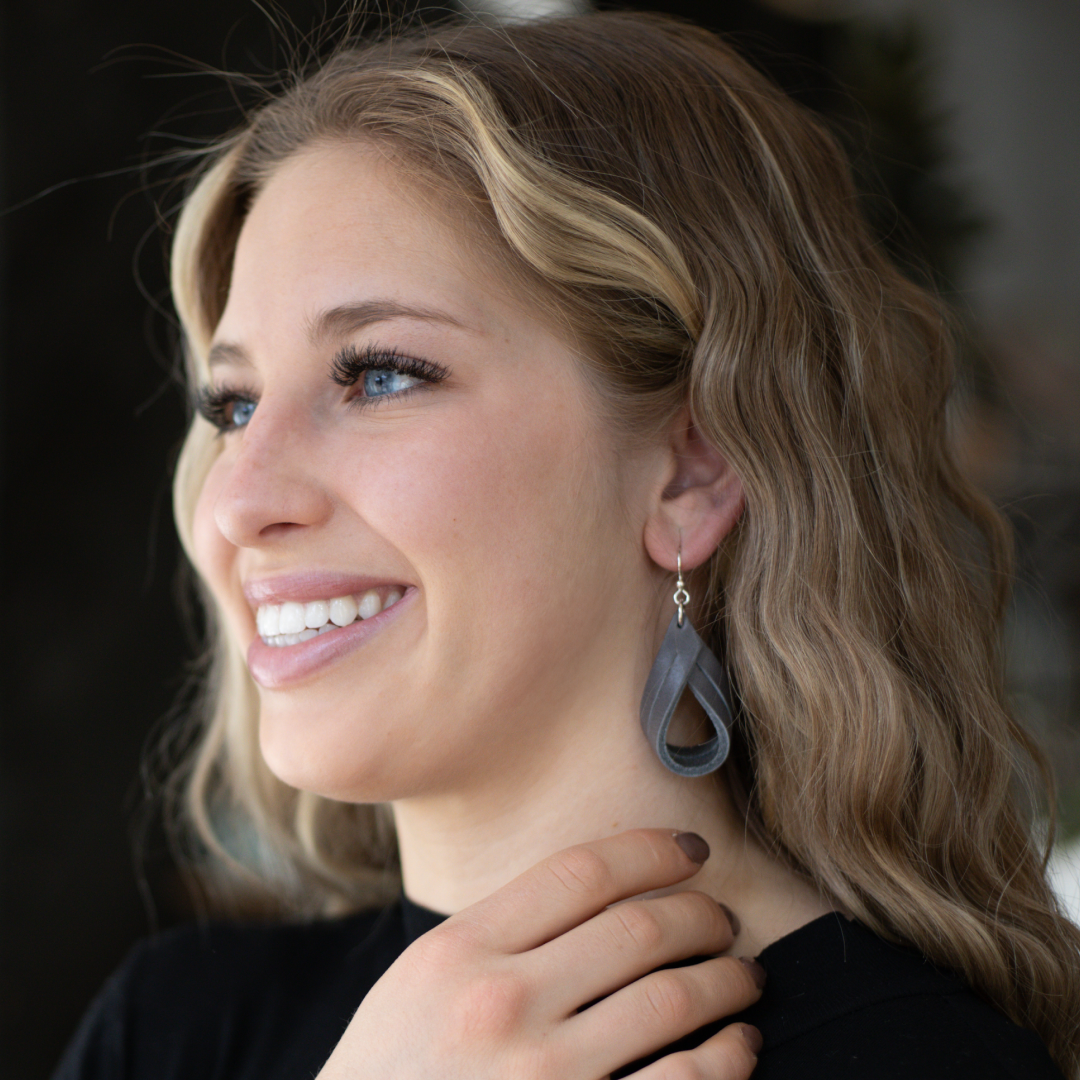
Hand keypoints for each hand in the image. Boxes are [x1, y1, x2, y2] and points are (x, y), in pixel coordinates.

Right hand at [317, 828, 763, 1079]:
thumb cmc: (392, 1071)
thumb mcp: (421, 982)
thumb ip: (498, 934)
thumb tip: (600, 893)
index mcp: (461, 951)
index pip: (581, 872)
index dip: (652, 850)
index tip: (691, 849)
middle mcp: (503, 1004)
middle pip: (639, 929)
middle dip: (702, 916)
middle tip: (723, 919)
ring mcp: (545, 1077)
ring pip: (673, 1001)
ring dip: (728, 981)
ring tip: (744, 975)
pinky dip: (728, 1060)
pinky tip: (739, 1048)